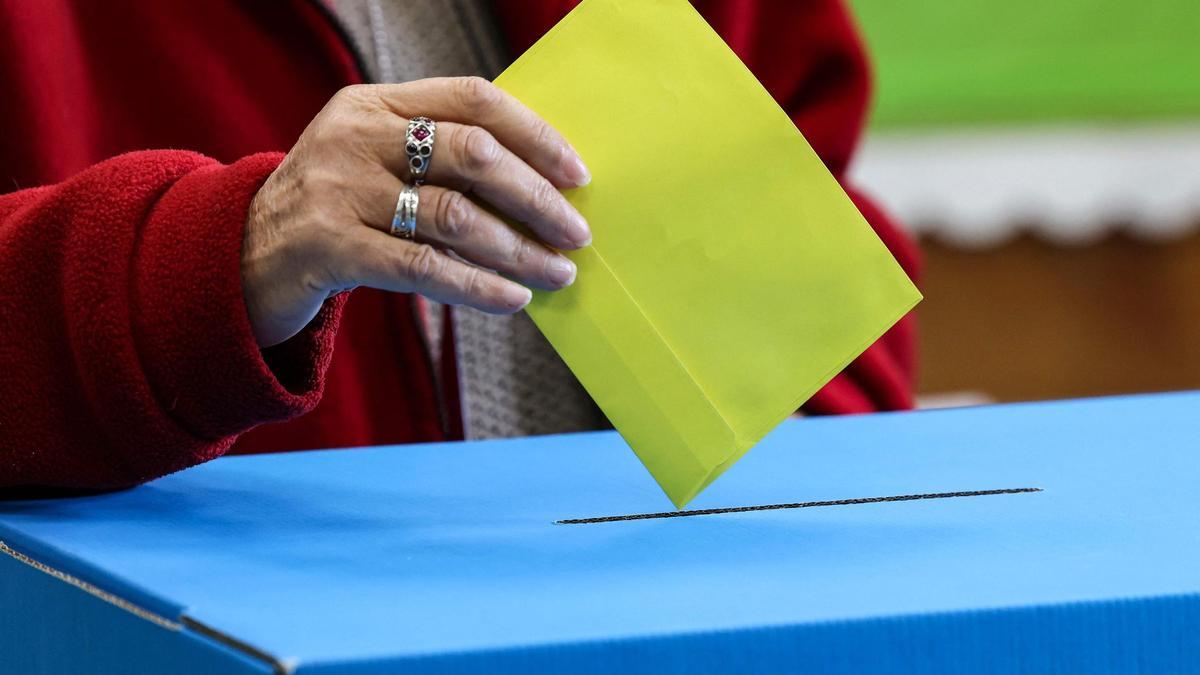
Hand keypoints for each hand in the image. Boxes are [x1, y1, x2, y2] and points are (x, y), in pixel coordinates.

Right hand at [242, 77, 591, 346]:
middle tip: (576, 233)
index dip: (534, 134)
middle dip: (536, 197)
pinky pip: (423, 268)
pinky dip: (477, 286)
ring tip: (557, 274)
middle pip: (473, 155)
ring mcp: (338, 189)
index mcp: (376, 102)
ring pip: (454, 217)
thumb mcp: (375, 161)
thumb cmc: (335, 209)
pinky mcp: (328, 247)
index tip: (577, 173)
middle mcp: (356, 136)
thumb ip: (439, 159)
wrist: (239, 255)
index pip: (473, 99)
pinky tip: (512, 300)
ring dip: (518, 250)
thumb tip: (543, 189)